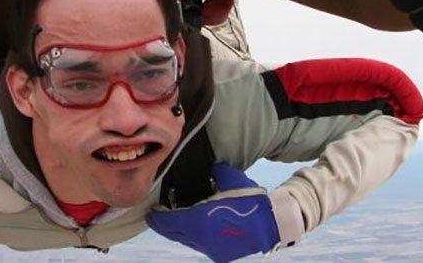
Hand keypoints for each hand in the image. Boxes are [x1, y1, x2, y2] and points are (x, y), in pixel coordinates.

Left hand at [147, 163, 279, 262]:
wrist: (272, 223)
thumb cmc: (249, 200)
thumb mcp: (228, 178)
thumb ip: (214, 172)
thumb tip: (209, 168)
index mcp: (197, 221)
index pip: (167, 222)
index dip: (156, 218)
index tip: (151, 213)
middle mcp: (200, 238)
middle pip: (174, 233)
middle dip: (164, 225)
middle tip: (158, 217)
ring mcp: (210, 249)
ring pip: (187, 240)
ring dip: (180, 231)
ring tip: (177, 220)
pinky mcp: (220, 255)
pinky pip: (201, 245)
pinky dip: (196, 236)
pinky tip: (197, 227)